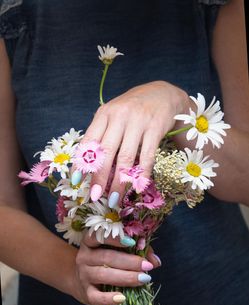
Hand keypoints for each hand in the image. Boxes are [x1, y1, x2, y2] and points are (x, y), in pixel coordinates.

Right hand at [72, 234, 160, 304]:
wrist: (79, 279)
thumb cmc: (105, 261)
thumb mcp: (117, 250)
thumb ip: (137, 251)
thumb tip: (155, 260)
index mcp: (91, 241)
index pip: (99, 236)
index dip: (115, 238)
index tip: (132, 242)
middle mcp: (84, 256)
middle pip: (106, 257)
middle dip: (129, 262)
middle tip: (147, 266)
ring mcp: (83, 275)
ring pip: (104, 275)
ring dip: (125, 277)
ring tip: (143, 279)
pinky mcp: (85, 293)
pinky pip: (96, 297)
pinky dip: (109, 299)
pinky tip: (123, 298)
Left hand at [81, 81, 189, 202]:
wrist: (163, 94)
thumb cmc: (133, 109)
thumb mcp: (113, 115)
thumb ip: (101, 134)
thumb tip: (87, 165)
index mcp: (104, 113)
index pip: (89, 141)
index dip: (82, 162)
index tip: (76, 181)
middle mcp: (119, 116)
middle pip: (106, 152)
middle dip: (100, 177)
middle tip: (95, 196)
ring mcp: (138, 121)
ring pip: (126, 158)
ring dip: (119, 182)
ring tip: (114, 199)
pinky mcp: (155, 128)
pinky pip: (147, 156)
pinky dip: (142, 174)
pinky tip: (138, 187)